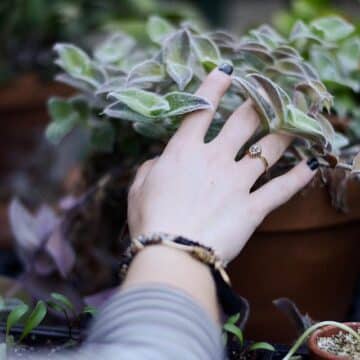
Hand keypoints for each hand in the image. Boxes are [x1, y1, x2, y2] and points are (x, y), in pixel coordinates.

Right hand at [128, 65, 317, 262]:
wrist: (172, 253)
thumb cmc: (150, 220)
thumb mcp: (139, 189)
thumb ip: (150, 168)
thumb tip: (159, 161)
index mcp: (184, 152)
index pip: (201, 110)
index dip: (214, 87)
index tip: (227, 72)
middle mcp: (214, 159)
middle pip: (243, 123)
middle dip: (258, 105)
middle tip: (270, 96)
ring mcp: (236, 182)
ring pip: (268, 150)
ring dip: (284, 133)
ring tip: (297, 123)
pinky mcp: (252, 208)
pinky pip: (281, 189)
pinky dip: (298, 177)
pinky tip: (311, 166)